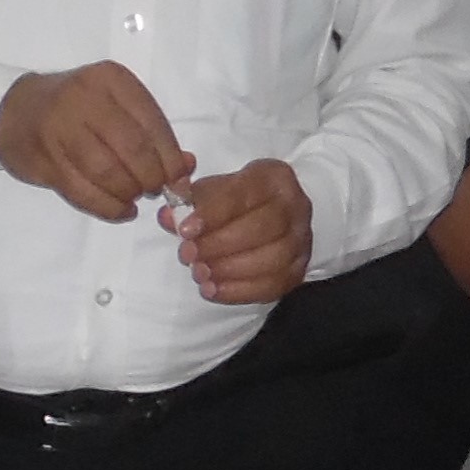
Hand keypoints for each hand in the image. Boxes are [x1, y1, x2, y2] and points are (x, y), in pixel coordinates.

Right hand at [0, 64, 189, 222]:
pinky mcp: (43, 158)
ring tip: (134, 198)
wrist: (17, 109)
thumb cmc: (78, 108)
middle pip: (132, 148)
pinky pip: (81, 191)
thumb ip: (152, 133)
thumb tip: (187, 168)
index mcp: (112, 80)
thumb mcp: (117, 106)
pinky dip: (107, 207)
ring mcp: (60, 127)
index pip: (152, 122)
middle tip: (155, 191)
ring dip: (128, 192)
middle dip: (151, 178)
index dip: (171, 158)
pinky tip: (120, 210)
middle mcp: (85, 98)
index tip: (179, 180)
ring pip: (106, 171)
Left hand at [164, 160, 313, 306]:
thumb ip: (191, 201)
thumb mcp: (215, 189)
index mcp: (273, 178)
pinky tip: (213, 290)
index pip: (244, 194)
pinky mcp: (298, 270)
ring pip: (272, 259)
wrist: (272, 214)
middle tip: (188, 255)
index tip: (185, 230)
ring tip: (199, 273)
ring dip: (229, 270)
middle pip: (262, 228)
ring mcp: (301, 241)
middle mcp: (296, 207)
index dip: (213, 213)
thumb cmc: (238, 199)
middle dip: (219, 245)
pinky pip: (273, 285)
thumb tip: (168, 217)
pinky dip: (240, 291)